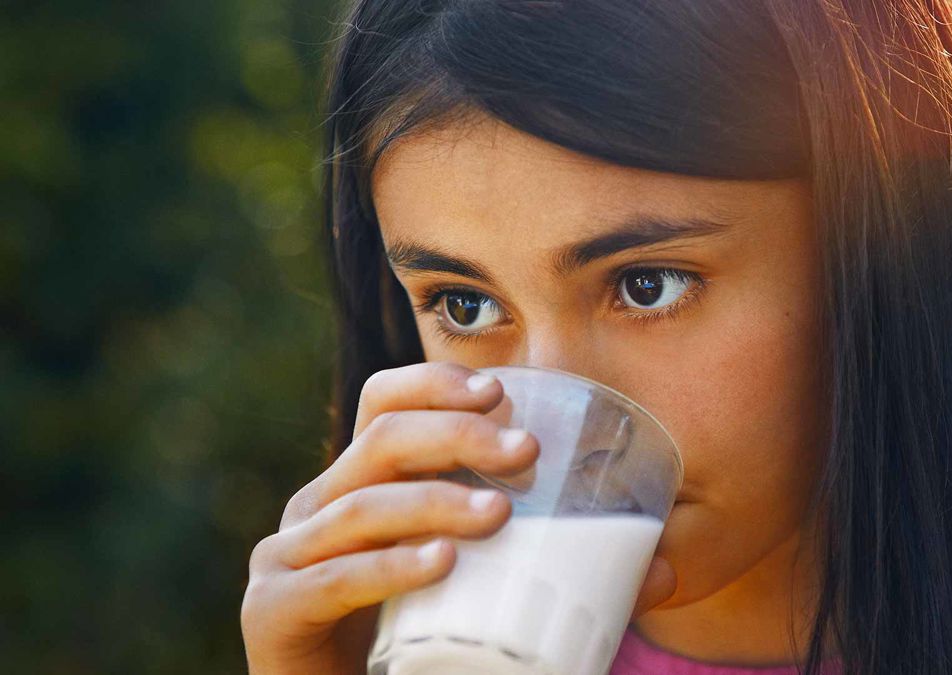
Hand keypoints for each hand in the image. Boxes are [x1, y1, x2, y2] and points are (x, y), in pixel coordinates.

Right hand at [240, 362, 539, 673]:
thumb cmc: (395, 629)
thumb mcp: (437, 560)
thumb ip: (478, 524)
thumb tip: (595, 510)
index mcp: (353, 482)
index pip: (381, 402)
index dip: (434, 385)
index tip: (498, 391)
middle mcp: (314, 505)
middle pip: (381, 442)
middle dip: (458, 436)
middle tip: (526, 450)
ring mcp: (286, 555)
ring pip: (364, 507)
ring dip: (438, 502)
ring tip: (499, 513)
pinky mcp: (274, 608)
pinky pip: (337, 579)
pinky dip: (393, 568)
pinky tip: (442, 563)